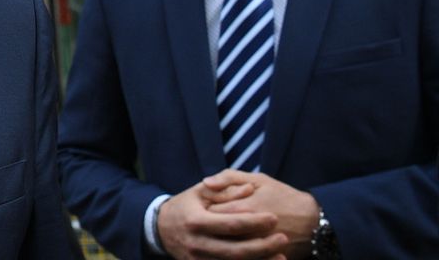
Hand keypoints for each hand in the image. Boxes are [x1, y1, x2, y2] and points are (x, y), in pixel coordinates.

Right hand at [157, 181, 286, 259]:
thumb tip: (250, 189)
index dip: (254, 222)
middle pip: (236, 250)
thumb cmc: (184, 206)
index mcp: (196, 221)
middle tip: (283, 238)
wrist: (159, 229)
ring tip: (282, 256)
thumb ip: (224, 190)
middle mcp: (197, 244)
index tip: (274, 218)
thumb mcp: (199, 193)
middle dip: (263, 246)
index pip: (231, 224)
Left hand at [203, 170, 318, 259]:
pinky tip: (230, 247)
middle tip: (207, 224)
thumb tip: (205, 182)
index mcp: (243, 208)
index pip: (212, 212)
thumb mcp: (259, 180)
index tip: (204, 207)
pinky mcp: (264, 258)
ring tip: (217, 236)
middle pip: (216, 232)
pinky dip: (233, 255)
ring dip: (219, 243)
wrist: (315, 223)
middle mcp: (248, 231)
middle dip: (210, 228)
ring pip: (226, 249)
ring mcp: (256, 247)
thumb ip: (229, 178)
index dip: (205, 210)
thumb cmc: (284, 197)